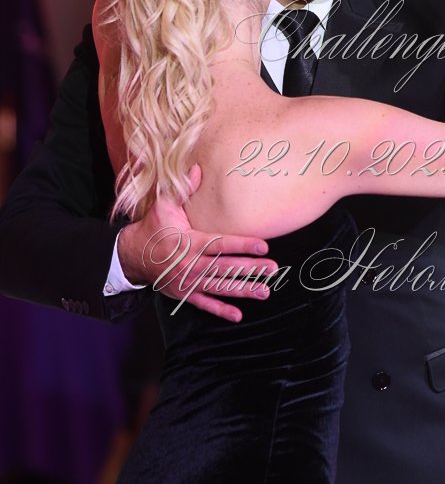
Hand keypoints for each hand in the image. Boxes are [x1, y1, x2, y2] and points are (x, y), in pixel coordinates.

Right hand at [117, 165, 276, 321]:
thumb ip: (183, 189)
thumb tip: (198, 168)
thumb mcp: (164, 205)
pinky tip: (238, 315)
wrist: (133, 255)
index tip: (263, 245)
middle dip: (250, 269)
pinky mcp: (184, 293)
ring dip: (243, 290)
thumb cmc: (154, 227)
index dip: (242, 245)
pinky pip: (204, 304)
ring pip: (220, 287)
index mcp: (189, 242)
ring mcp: (188, 281)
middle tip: (272, 269)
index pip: (220, 243)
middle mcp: (191, 264)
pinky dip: (220, 310)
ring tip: (264, 291)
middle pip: (225, 267)